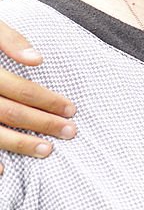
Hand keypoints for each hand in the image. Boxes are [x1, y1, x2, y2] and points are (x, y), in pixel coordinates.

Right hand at [0, 20, 76, 160]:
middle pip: (10, 113)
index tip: (71, 109)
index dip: (48, 101)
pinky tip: (3, 169)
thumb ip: (10, 40)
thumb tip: (38, 60)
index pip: (21, 89)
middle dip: (42, 124)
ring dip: (19, 145)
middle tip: (70, 132)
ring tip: (46, 150)